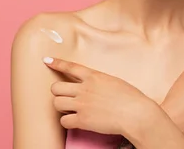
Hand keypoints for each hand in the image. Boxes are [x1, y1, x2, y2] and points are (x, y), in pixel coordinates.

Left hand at [43, 57, 158, 135]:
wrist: (136, 114)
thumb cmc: (131, 98)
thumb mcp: (113, 81)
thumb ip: (99, 81)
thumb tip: (92, 84)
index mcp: (93, 76)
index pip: (70, 66)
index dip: (56, 63)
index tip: (47, 60)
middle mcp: (84, 88)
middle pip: (56, 87)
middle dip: (58, 92)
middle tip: (65, 97)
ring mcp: (82, 104)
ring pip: (56, 103)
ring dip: (60, 107)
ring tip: (69, 110)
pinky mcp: (83, 120)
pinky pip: (64, 121)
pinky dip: (67, 122)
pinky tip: (74, 121)